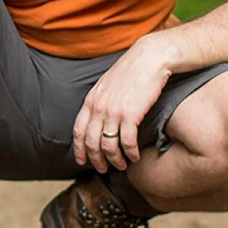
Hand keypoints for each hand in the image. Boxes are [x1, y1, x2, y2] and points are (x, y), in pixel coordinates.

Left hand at [73, 36, 172, 173]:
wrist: (149, 58)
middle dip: (96, 160)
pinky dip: (130, 152)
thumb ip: (100, 101)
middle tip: (103, 169)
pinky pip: (127, 142)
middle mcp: (99, 107)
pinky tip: (135, 156)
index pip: (78, 130)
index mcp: (91, 100)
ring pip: (108, 146)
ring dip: (115, 160)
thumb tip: (99, 118)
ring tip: (121, 165)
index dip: (79, 149)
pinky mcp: (131, 114)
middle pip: (91, 142)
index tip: (82, 161)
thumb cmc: (131, 71)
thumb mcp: (107, 85)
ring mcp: (113, 111)